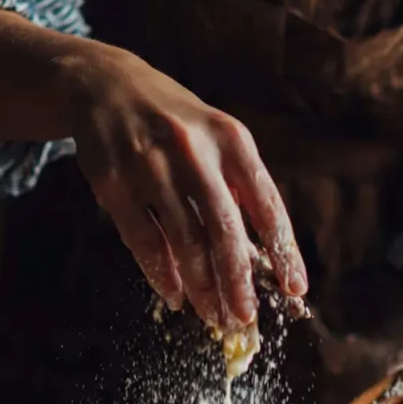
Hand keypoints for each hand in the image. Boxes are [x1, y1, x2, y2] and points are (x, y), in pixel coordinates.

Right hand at [69, 45, 307, 328]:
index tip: (295, 289)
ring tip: (213, 314)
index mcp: (232, 140)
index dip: (283, 251)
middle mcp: (195, 150)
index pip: (267, 205)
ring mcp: (151, 165)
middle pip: (224, 230)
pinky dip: (161, 273)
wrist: (107, 86)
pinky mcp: (114, 182)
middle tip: (245, 317)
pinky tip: (175, 295)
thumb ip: (239, 191)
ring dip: (200, 286)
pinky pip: (144, 239)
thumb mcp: (218, 140)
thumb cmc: (177, 126)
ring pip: (184, 240)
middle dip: (237, 281)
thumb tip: (260, 260)